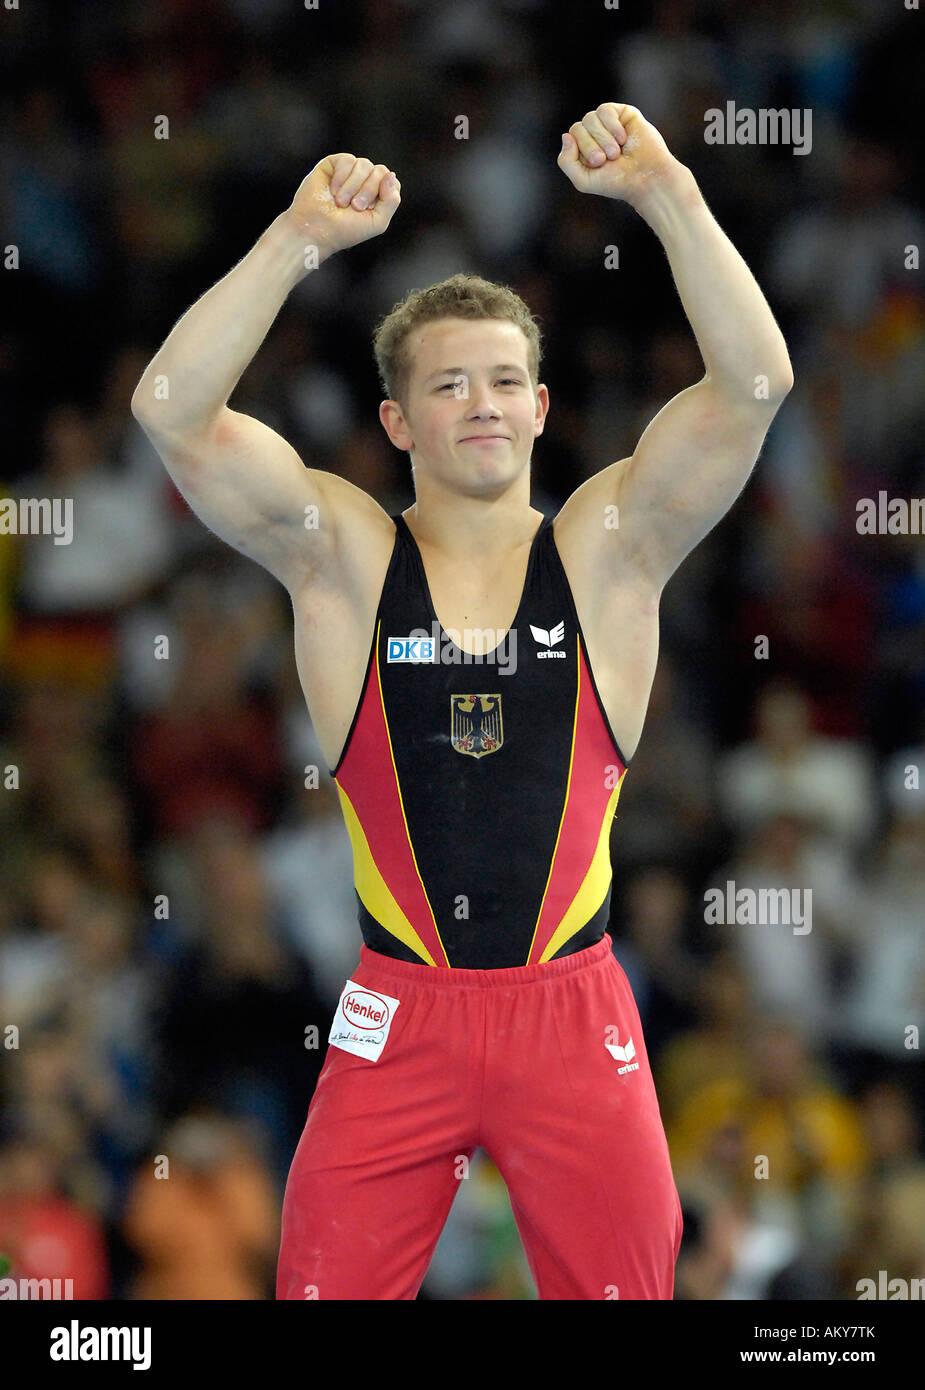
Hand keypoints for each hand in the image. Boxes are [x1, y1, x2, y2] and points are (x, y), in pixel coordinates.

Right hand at [286, 153, 400, 255]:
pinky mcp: (334, 164)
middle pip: (380, 171)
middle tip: (354, 207)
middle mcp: (365, 180)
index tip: (368, 209)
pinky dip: (341, 177)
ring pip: (364, 164)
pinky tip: (332, 190)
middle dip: (368, 191)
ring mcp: (350, 172)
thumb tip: (391, 175)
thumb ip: (391, 201)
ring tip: (340, 202)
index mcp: (377, 195)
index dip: (383, 193)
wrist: (316, 229)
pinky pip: (348, 160)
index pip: (391, 182)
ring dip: (353, 186)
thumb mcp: (377, 222)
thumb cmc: (344, 230)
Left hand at [557, 103, 680, 207]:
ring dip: (602, 138)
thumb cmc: (616, 182)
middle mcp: (594, 134)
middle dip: (591, 146)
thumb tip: (565, 136)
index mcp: (583, 149)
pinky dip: (611, 125)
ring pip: (589, 118)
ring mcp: (608, 123)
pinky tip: (622, 138)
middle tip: (608, 159)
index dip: (582, 149)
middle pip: (578, 127)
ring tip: (616, 152)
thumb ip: (566, 162)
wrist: (645, 178)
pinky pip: (605, 110)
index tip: (598, 164)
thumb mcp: (583, 180)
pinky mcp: (623, 113)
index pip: (570, 138)